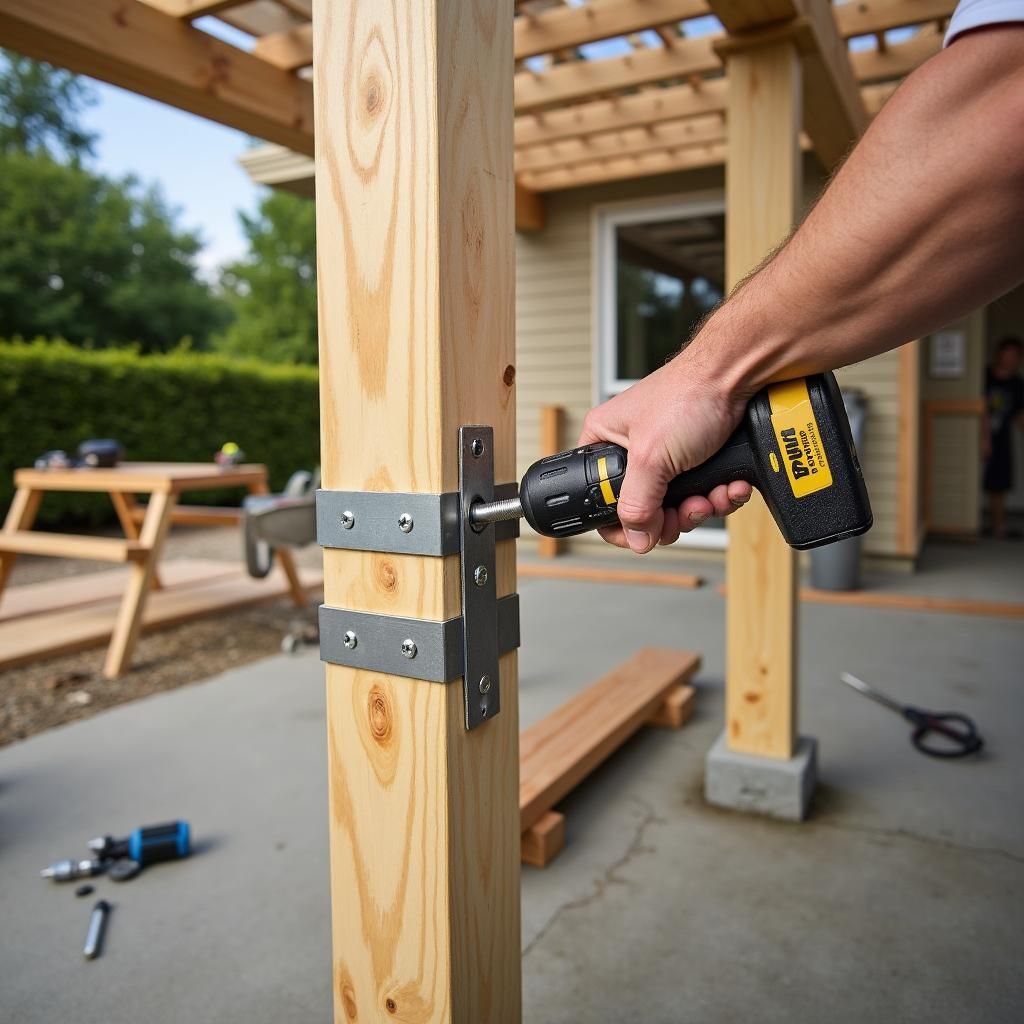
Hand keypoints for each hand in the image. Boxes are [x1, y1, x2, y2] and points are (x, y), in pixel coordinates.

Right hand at [578, 355, 752, 552]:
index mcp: (605, 442)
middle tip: (685, 510)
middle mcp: (633, 450)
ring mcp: (667, 457)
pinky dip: (720, 495)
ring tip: (711, 494)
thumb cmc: (689, 394)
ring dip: (701, 507)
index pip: (598, 497)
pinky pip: (704, 494)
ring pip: (677, 506)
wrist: (739, 375)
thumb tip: (636, 538)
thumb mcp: (651, 457)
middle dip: (671, 516)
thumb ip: (637, 504)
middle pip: (642, 509)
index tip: (644, 532)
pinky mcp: (698, 460)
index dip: (621, 523)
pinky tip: (729, 484)